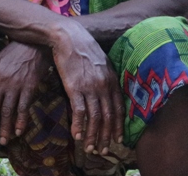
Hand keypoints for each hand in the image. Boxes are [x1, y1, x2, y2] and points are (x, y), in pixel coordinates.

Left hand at [0, 42, 47, 145]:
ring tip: (3, 141)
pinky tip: (18, 131)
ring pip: (6, 112)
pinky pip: (23, 108)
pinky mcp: (29, 87)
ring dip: (4, 129)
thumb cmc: (15, 50)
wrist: (35, 42)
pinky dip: (20, 122)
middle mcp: (0, 81)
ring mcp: (15, 85)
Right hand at [51, 23, 123, 155]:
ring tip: (90, 148)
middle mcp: (103, 87)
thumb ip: (106, 78)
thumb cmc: (83, 47)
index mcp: (111, 81)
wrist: (68, 37)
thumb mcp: (102, 62)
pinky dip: (78, 125)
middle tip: (104, 150)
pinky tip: (76, 135)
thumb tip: (107, 91)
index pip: (118, 109)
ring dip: (93, 136)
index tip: (118, 139)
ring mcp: (89, 88)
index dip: (119, 126)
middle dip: (107, 136)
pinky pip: (78, 111)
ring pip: (95, 118)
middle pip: (108, 117)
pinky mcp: (74, 87)